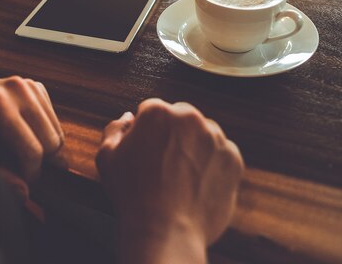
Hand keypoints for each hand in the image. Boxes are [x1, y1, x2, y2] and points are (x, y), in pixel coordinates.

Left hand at [0, 76, 63, 180]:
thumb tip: (24, 195)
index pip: (33, 150)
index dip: (30, 174)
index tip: (20, 182)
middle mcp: (17, 89)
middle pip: (52, 141)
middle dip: (40, 162)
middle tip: (19, 168)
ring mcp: (28, 85)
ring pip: (57, 133)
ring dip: (44, 149)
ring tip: (19, 152)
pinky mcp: (36, 86)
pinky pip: (54, 121)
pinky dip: (44, 134)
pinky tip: (23, 135)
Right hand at [96, 99, 243, 263]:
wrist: (166, 231)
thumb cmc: (132, 194)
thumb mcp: (107, 157)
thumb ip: (114, 130)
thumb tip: (128, 118)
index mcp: (157, 112)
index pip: (151, 110)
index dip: (145, 131)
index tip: (144, 150)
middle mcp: (189, 118)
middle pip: (180, 118)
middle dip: (172, 134)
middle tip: (162, 163)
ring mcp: (215, 138)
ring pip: (203, 134)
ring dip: (194, 147)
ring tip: (179, 177)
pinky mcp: (233, 159)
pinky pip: (221, 154)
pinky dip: (212, 165)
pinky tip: (196, 184)